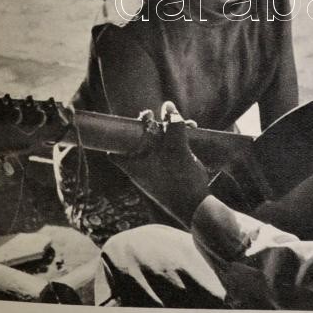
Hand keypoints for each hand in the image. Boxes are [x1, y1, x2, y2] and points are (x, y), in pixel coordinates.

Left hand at [109, 102, 208, 227]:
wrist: (196, 206)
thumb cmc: (180, 179)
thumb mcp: (177, 148)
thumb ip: (173, 125)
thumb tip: (167, 105)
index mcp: (135, 165)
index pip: (117, 150)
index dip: (121, 134)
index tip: (131, 123)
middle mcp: (143, 167)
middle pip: (142, 140)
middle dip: (156, 125)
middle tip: (164, 115)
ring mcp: (158, 169)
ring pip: (160, 142)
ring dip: (173, 130)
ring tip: (189, 124)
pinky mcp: (172, 170)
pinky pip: (172, 150)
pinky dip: (180, 139)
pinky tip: (192, 131)